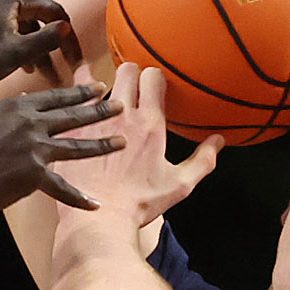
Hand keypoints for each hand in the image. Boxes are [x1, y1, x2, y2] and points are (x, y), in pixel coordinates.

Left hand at [0, 0, 83, 90]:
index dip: (68, 41)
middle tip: (57, 72)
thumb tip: (66, 29)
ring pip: (19, 19)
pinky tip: (15, 59)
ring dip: (30, 44)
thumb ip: (47, 39)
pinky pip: (1, 19)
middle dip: (47, 45)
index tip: (75, 63)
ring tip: (36, 71)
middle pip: (36, 16)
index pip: (54, 13)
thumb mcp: (18, 52)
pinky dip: (11, 37)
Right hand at [0, 83, 123, 219]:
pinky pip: (63, 189)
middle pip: (73, 116)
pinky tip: (96, 204)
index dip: (79, 93)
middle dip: (100, 110)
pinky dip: (79, 198)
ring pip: (77, 146)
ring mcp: (35, 150)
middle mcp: (30, 124)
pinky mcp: (34, 176)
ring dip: (102, 145)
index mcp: (16, 107)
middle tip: (121, 105)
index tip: (98, 88)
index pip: (55, 97)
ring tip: (122, 142)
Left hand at [54, 63, 222, 227]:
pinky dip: (74, 95)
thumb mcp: (179, 185)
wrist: (100, 219)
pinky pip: (70, 100)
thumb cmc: (140, 204)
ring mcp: (94, 121)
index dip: (155, 78)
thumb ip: (202, 160)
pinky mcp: (72, 131)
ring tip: (101, 88)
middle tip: (130, 86)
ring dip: (100, 81)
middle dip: (131, 73)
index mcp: (150, 124)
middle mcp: (122, 115)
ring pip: (95, 80)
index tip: (154, 88)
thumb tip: (219, 140)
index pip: (154, 77)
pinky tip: (74, 98)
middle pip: (127, 70)